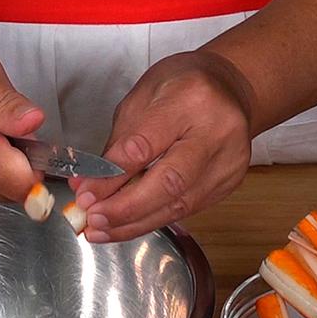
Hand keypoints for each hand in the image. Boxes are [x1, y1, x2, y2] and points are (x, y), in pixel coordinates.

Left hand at [73, 50, 253, 241]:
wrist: (230, 89)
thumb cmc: (183, 87)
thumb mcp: (142, 97)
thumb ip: (119, 142)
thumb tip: (92, 183)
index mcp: (191, 99)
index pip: (146, 146)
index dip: (112, 176)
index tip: (86, 193)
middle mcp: (217, 132)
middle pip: (170, 182)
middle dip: (126, 208)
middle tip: (93, 218)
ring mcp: (227, 162)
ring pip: (178, 205)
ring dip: (135, 223)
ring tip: (102, 230)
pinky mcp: (228, 183)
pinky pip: (186, 210)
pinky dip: (152, 220)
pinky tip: (127, 225)